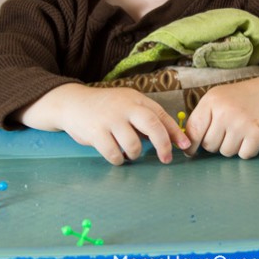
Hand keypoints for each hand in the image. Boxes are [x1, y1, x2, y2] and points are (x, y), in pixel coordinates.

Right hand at [16, 83, 190, 165]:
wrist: (73, 103)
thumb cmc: (106, 108)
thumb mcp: (127, 105)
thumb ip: (145, 118)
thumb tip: (170, 138)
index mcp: (136, 99)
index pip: (161, 115)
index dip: (175, 132)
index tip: (185, 145)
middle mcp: (125, 107)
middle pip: (152, 126)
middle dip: (163, 145)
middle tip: (166, 158)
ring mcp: (110, 120)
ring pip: (133, 145)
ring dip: (135, 154)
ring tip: (129, 152)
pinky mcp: (96, 133)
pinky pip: (114, 154)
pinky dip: (118, 159)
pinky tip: (115, 154)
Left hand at [185, 76, 258, 158]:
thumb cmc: (237, 99)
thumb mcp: (215, 99)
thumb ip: (200, 119)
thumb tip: (187, 145)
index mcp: (211, 101)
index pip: (194, 130)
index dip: (191, 145)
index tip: (190, 152)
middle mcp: (225, 112)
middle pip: (209, 145)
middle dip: (215, 143)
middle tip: (225, 131)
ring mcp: (242, 123)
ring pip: (225, 152)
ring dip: (231, 146)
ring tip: (238, 131)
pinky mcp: (257, 134)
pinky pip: (243, 155)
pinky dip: (246, 150)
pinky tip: (249, 136)